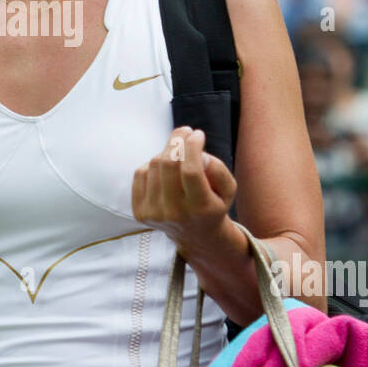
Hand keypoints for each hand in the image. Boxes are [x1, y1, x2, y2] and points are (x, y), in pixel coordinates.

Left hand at [132, 126, 237, 255]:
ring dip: (167, 152)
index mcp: (200, 208)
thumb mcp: (228, 189)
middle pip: (168, 164)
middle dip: (177, 140)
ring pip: (154, 165)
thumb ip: (218, 169)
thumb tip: (198, 153)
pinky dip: (153, 165)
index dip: (192, 147)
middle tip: (185, 131)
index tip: (197, 134)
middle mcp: (175, 213)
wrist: (195, 234)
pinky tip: (165, 170)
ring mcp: (154, 213)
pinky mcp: (139, 212)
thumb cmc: (213, 204)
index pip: (191, 171)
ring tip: (179, 156)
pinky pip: (140, 173)